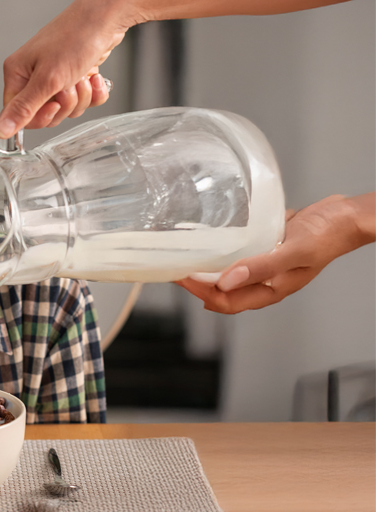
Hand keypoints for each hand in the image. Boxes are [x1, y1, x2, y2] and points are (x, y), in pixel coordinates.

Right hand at [0, 0, 133, 136]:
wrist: (106, 18)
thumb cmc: (75, 38)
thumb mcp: (47, 80)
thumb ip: (24, 109)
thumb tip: (0, 130)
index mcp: (17, 74)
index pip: (19, 114)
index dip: (40, 116)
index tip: (55, 105)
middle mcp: (33, 75)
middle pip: (45, 113)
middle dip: (65, 104)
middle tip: (71, 86)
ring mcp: (55, 75)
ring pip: (66, 108)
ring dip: (81, 97)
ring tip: (84, 76)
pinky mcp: (74, 75)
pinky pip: (83, 100)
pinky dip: (93, 93)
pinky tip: (95, 77)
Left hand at [177, 195, 372, 312]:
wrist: (344, 216)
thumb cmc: (326, 236)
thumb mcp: (294, 252)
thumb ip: (262, 267)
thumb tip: (227, 281)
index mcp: (271, 289)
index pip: (226, 301)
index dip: (200, 292)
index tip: (180, 277)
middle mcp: (264, 281)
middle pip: (221, 291)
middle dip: (196, 283)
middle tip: (174, 267)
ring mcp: (263, 265)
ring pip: (227, 274)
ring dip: (205, 269)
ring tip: (184, 258)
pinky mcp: (263, 248)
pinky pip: (236, 255)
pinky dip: (220, 252)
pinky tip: (207, 241)